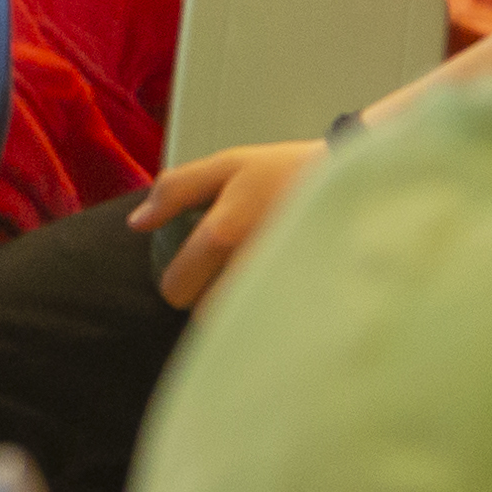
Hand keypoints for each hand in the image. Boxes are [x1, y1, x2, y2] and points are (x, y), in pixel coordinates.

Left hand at [130, 139, 325, 309]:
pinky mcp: (308, 303)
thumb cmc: (285, 170)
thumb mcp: (226, 164)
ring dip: (236, 311)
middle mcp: (248, 269)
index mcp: (223, 234)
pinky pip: (272, 327)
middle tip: (220, 277)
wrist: (353, 179)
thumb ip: (175, 190)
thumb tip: (137, 223)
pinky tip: (273, 295)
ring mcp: (279, 290)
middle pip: (206, 316)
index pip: (178, 288)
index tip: (190, 270)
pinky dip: (266, 318)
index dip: (177, 282)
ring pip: (238, 326)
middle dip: (206, 300)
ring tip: (248, 284)